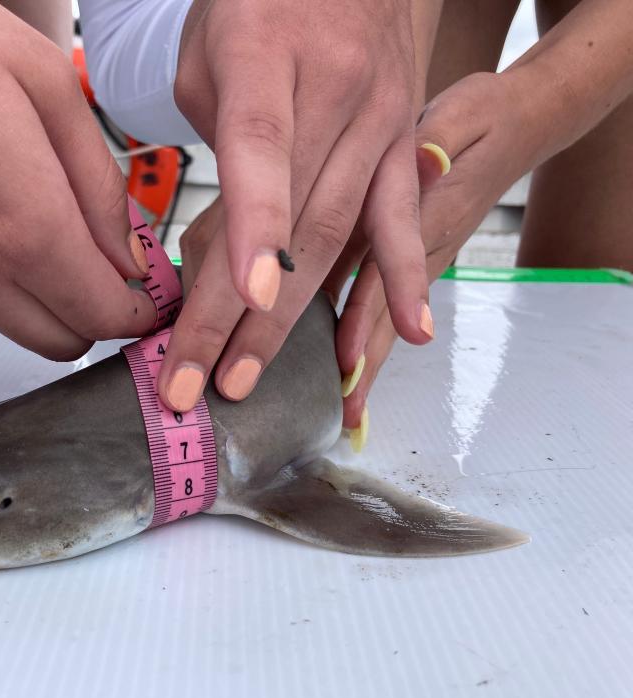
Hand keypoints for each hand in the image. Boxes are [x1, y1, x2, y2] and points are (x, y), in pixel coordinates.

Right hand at [0, 0, 153, 360]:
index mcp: (26, 226)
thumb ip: (98, 181)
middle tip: (105, 259)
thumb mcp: (39, 80)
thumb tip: (126, 249)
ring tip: (39, 219)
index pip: (106, 316)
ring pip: (16, 324)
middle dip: (96, 311)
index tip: (150, 288)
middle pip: (64, 339)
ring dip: (45, 296)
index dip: (139, 310)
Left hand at [160, 0, 431, 410]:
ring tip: (252, 379)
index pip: (262, 151)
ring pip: (339, 234)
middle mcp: (335, 92)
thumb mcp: (208, 51)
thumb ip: (217, 141)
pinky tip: (405, 336)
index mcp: (267, 58)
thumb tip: (226, 237)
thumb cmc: (258, 3)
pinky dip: (403, 279)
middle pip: (295, 219)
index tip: (244, 296)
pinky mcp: (406, 141)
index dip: (255, 226)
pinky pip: (403, 218)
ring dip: (297, 318)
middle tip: (198, 382)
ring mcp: (381, 121)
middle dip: (243, 314)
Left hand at [333, 72, 545, 436]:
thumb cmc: (482, 118)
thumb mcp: (458, 119)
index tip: (347, 361)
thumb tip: (427, 160)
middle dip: (365, 364)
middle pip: (389, 313)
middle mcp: (424, 247)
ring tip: (350, 405)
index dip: (365, 316)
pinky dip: (370, 331)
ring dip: (370, 360)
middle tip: (345, 414)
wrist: (518, 124)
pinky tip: (347, 356)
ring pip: (391, 315)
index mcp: (426, 215)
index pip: (387, 271)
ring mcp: (423, 256)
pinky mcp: (418, 255)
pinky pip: (389, 300)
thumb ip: (438, 144)